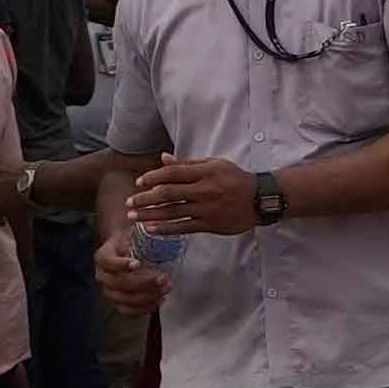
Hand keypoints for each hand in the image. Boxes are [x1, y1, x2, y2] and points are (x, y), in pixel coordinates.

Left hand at [116, 153, 258, 238]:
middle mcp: (204, 190)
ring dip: (150, 214)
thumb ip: (188, 163)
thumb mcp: (214, 164)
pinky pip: (184, 227)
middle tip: (129, 202)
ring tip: (134, 217)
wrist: (259, 199)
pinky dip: (166, 228)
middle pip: (168, 193)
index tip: (139, 183)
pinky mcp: (211, 225)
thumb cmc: (235, 179)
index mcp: (205, 172)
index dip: (152, 177)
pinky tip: (151, 229)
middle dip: (145, 198)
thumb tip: (163, 158)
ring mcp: (207, 209)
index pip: (172, 173)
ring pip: (173, 212)